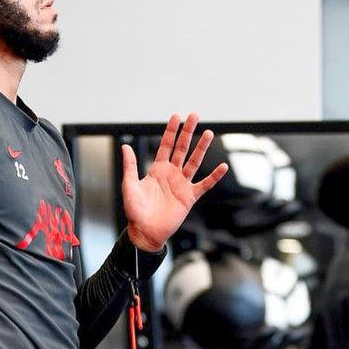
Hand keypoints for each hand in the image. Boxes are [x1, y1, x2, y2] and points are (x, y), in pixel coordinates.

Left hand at [121, 113, 227, 251]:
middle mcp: (171, 174)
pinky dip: (214, 177)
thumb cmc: (135, 211)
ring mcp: (181, 184)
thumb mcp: (129, 185)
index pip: (166, 145)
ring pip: (194, 162)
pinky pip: (204, 185)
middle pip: (182, 148)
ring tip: (209, 133)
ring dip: (201, 148)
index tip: (177, 116)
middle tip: (194, 116)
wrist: (145, 232)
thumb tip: (125, 146)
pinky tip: (223, 167)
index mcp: (157, 169)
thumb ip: (130, 166)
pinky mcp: (189, 197)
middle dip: (188, 132)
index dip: (171, 131)